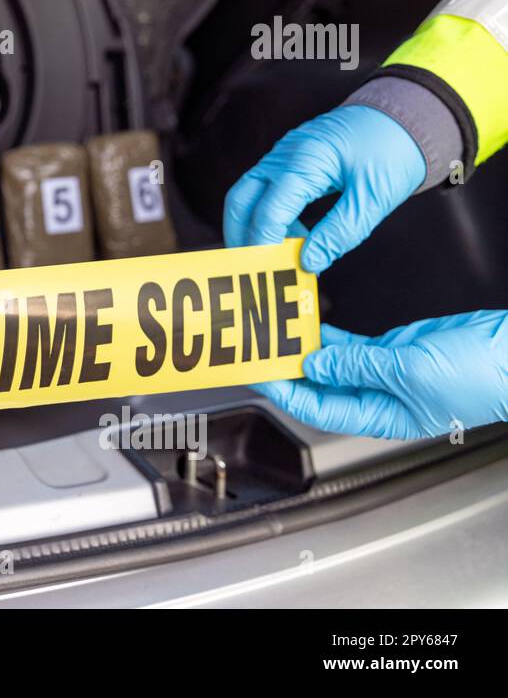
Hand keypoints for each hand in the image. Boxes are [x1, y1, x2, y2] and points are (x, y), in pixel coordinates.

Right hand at [224, 105, 424, 272]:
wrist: (406, 113)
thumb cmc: (394, 150)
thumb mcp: (373, 199)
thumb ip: (339, 233)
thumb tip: (308, 262)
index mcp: (305, 161)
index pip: (269, 211)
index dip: (265, 246)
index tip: (270, 274)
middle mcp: (284, 155)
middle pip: (240, 200)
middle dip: (240, 236)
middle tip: (252, 268)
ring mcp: (282, 155)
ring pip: (248, 195)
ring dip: (254, 227)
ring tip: (281, 255)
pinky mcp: (288, 159)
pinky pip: (265, 190)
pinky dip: (271, 215)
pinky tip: (295, 234)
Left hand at [259, 312, 507, 438]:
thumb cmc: (480, 376)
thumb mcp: (410, 370)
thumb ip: (358, 366)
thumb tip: (315, 364)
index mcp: (382, 416)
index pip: (319, 410)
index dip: (287, 395)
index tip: (261, 377)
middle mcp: (379, 398)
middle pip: (321, 388)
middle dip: (290, 372)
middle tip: (262, 352)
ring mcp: (386, 374)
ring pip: (334, 365)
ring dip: (307, 351)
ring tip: (279, 335)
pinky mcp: (395, 351)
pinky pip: (352, 347)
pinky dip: (331, 337)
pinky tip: (310, 325)